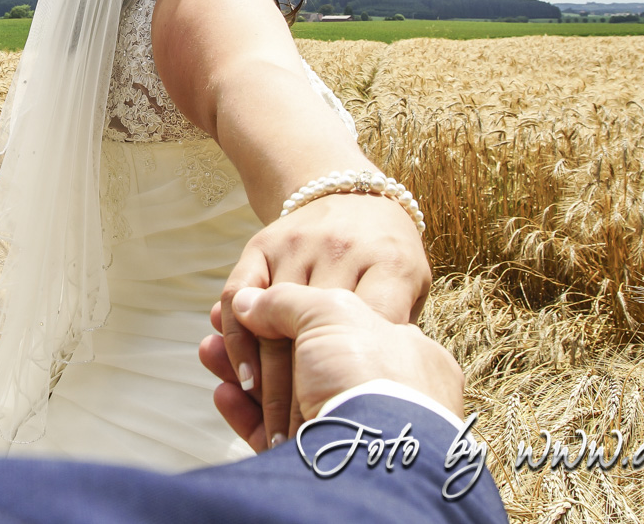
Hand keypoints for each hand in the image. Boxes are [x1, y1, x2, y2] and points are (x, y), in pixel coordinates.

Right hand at [200, 284, 462, 447]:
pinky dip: (245, 413)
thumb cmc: (369, 374)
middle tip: (219, 331)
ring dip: (242, 375)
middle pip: (307, 363)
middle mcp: (386, 396)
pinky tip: (222, 393)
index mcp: (407, 356)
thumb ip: (288, 300)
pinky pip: (275, 436)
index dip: (293, 312)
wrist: (372, 452)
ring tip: (207, 352)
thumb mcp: (332, 311)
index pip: (343, 325)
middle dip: (256, 345)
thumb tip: (245, 300)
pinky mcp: (320, 465)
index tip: (253, 306)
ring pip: (285, 398)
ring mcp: (354, 433)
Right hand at [215, 193, 429, 447]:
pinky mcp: (261, 244)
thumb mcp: (409, 293)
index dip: (356, 388)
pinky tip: (238, 379)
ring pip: (271, 323)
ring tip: (269, 427)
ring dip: (262, 383)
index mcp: (393, 269)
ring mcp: (298, 246)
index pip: (370, 335)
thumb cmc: (387, 266)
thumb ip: (394, 331)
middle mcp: (343, 252)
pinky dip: (234, 340)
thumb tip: (382, 394)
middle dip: (303, 401)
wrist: (352, 195)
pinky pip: (237, 295)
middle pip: (315, 337)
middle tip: (299, 448)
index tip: (345, 432)